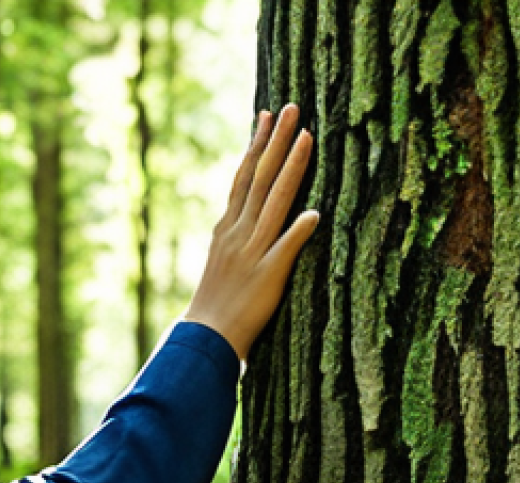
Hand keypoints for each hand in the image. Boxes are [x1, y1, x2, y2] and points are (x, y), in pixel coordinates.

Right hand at [184, 104, 319, 360]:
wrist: (205, 337)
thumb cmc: (214, 303)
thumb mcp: (219, 261)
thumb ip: (234, 234)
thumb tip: (246, 212)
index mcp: (227, 229)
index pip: (243, 178)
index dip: (256, 145)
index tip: (267, 116)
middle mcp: (238, 234)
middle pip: (260, 179)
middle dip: (276, 141)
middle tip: (292, 107)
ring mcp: (253, 253)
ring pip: (274, 203)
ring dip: (291, 168)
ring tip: (307, 137)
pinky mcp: (267, 276)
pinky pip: (284, 250)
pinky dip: (298, 231)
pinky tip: (314, 213)